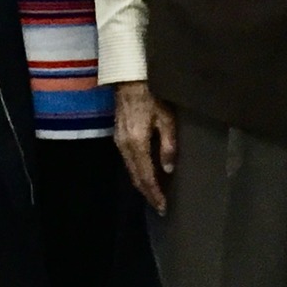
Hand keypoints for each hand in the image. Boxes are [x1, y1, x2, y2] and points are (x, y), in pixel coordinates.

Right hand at [114, 80, 177, 214]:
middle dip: (147, 193)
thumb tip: (168, 170)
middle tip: (159, 206)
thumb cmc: (152, 96)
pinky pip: (127, 161)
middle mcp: (124, 146)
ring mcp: (119, 141)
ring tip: (153, 194)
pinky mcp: (118, 136)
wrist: (129, 79)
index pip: (146, 176)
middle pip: (135, 177)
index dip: (154, 193)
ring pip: (130, 170)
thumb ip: (168, 145)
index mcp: (137, 144)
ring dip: (141, 184)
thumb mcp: (166, 119)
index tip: (163, 207)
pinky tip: (144, 174)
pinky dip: (136, 172)